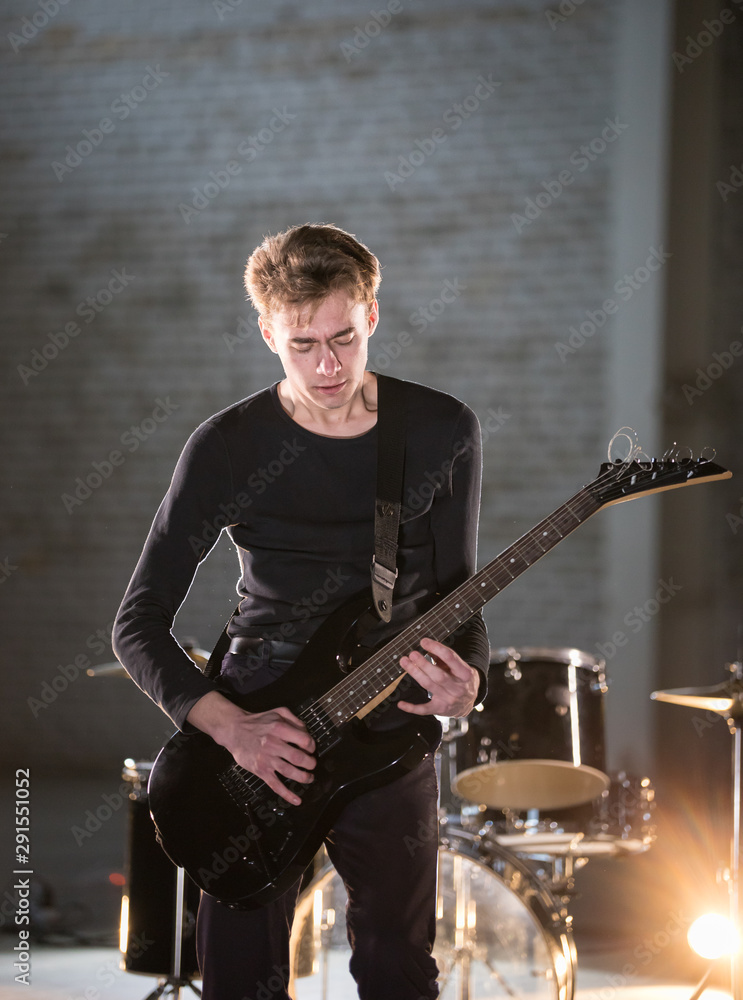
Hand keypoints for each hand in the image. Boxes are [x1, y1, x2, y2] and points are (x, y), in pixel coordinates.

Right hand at [187, 692, 314, 805]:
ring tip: (310, 778)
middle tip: (312, 764)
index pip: (303, 740)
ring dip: (303, 777)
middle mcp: (273, 744)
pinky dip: (286, 794)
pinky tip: (297, 800)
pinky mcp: (260, 770)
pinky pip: (275, 784)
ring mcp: (266, 759)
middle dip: (310, 763)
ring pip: (289, 771)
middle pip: (298, 757)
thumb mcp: (278, 712)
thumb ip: (295, 720)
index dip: (312, 745)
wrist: (234, 730)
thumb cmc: (259, 721)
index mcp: (279, 729)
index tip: (311, 748)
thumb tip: (307, 733)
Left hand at [398, 638, 478, 718]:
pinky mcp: (440, 709)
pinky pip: (424, 709)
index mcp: (465, 674)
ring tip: (405, 662)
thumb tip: (427, 646)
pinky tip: (400, 703)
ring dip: (415, 673)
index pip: (451, 658)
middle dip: (423, 664)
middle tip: (412, 654)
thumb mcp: (459, 666)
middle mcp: (458, 688)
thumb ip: (444, 657)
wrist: (469, 701)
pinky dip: (411, 707)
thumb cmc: (462, 679)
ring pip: (429, 686)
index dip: (436, 648)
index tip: (424, 641)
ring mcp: (448, 700)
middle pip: (438, 675)